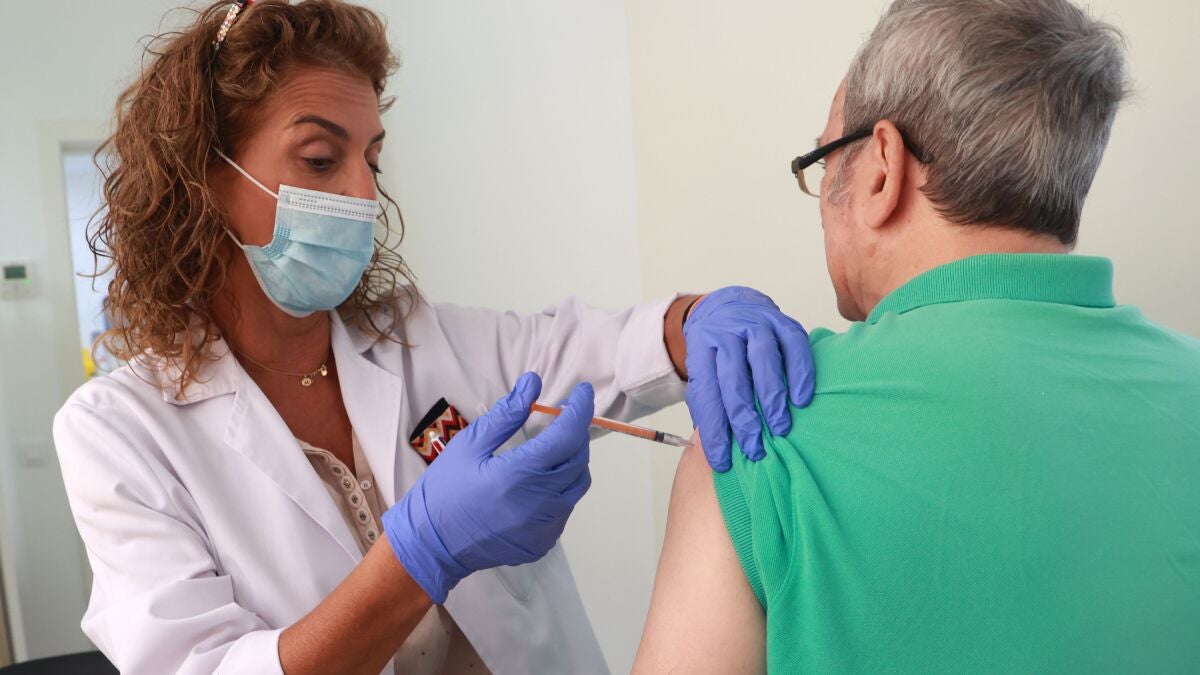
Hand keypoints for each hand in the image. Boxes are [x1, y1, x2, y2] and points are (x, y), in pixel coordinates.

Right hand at [382, 372, 593, 602]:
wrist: (430, 545)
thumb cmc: (444, 491)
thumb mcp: (469, 445)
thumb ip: (506, 414)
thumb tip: (533, 384)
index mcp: (520, 475)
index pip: (567, 436)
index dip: (580, 409)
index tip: (582, 391)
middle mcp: (540, 504)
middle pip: (578, 460)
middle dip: (576, 433)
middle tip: (563, 417)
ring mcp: (544, 528)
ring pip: (577, 486)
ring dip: (572, 462)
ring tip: (555, 447)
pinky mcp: (542, 543)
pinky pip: (564, 509)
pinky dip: (561, 489)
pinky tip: (541, 481)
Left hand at [684, 286, 814, 471]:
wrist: (728, 306)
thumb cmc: (719, 351)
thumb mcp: (704, 372)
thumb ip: (709, 404)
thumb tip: (715, 450)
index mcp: (702, 349)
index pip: (706, 394)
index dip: (713, 430)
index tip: (722, 461)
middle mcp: (726, 333)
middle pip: (732, 377)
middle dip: (743, 418)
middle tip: (754, 449)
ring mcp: (755, 324)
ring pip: (762, 359)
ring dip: (772, 397)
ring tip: (779, 429)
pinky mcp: (783, 320)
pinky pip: (794, 345)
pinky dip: (800, 373)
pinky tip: (801, 399)